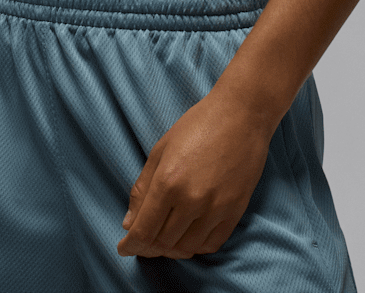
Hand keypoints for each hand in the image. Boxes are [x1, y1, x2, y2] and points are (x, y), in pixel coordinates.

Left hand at [116, 89, 273, 258]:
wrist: (241, 115)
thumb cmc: (197, 125)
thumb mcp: (160, 150)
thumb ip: (142, 188)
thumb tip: (129, 223)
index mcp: (167, 182)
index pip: (143, 231)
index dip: (130, 245)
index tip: (123, 248)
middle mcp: (191, 200)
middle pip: (162, 243)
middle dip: (148, 247)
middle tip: (142, 241)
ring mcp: (215, 208)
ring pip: (186, 248)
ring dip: (171, 249)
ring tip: (164, 239)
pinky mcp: (235, 211)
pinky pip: (211, 244)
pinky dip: (195, 247)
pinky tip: (187, 237)